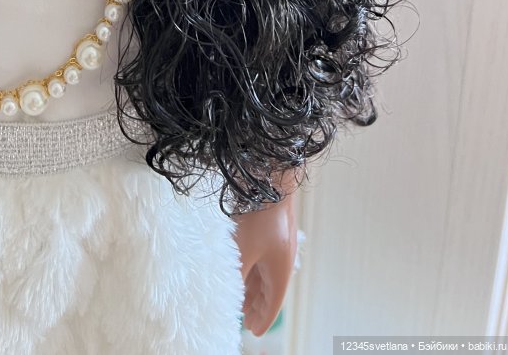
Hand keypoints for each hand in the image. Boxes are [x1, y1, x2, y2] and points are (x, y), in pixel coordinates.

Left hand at [233, 191, 297, 335]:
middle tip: (244, 317)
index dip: (262, 318)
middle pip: (269, 288)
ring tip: (239, 296)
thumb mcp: (243, 249)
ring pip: (264, 271)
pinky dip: (252, 267)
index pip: (272, 302)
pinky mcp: (269, 227)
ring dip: (252, 286)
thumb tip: (225, 290)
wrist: (271, 176)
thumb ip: (235, 272)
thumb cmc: (260, 215)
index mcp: (280, 268)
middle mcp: (282, 257)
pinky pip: (261, 256)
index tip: (254, 331)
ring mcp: (277, 241)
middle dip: (256, 304)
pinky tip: (240, 266)